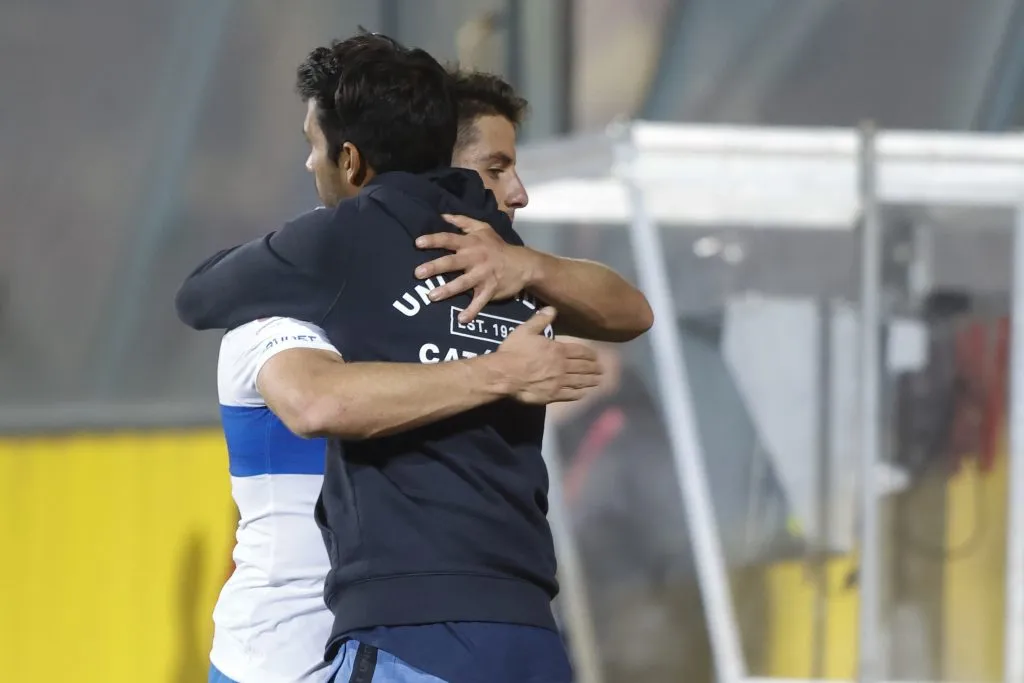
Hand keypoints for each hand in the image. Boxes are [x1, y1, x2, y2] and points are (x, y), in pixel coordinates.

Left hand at [414, 214, 534, 323]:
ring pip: (462, 283)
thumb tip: (442, 216)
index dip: (433, 240)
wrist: (523, 264)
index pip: (449, 239)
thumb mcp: (483, 228)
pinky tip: (462, 319)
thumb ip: (462, 221)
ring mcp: (482, 275)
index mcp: (471, 243)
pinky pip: (479, 301)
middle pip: (452, 262)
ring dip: (447, 290)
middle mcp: (475, 258)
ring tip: (432, 296)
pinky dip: (471, 311)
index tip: (417, 243)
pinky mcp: (490, 289)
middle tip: (418, 273)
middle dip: (435, 267)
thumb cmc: (498, 247)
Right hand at [495, 307, 601, 404]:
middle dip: (594, 368)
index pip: (579, 351)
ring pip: (579, 381)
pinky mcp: (553, 395)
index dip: (589, 354)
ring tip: (598, 382)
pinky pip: (570, 395)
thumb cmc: (514, 351)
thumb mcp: (525, 330)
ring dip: (590, 381)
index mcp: (558, 350)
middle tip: (602, 370)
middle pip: (583, 367)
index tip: (596, 356)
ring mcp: (559, 382)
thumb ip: (540, 320)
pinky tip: (583, 394)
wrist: (506, 374)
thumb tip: (552, 308)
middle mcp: (563, 366)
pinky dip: (579, 394)